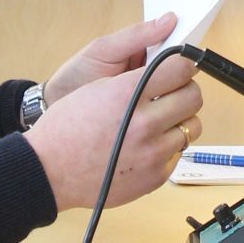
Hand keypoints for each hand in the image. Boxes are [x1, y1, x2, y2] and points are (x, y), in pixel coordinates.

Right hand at [25, 41, 204, 210]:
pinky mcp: (155, 176)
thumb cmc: (67, 128)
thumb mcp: (97, 88)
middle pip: (193, 97)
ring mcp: (152, 153)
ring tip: (159, 121)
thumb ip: (137, 77)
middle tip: (172, 93)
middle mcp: (144, 123)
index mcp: (128, 94)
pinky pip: (178, 153)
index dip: (183, 65)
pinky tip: (147, 145)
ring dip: (179, 120)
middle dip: (185, 91)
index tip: (181, 67)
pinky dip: (168, 146)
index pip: (180, 69)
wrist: (50, 171)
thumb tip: (169, 68)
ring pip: (192, 126)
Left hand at [41, 11, 177, 107]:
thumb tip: (170, 18)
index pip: (174, 45)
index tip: (194, 47)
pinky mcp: (148, 119)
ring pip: (178, 95)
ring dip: (176, 97)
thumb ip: (135, 35)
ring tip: (164, 99)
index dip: (185, 47)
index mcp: (143, 51)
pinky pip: (168, 116)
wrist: (56, 110)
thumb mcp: (102, 51)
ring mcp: (150, 98)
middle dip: (181, 75)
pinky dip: (169, 116)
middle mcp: (151, 73)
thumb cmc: (76, 76)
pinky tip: (162, 117)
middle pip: (181, 72)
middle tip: (175, 80)